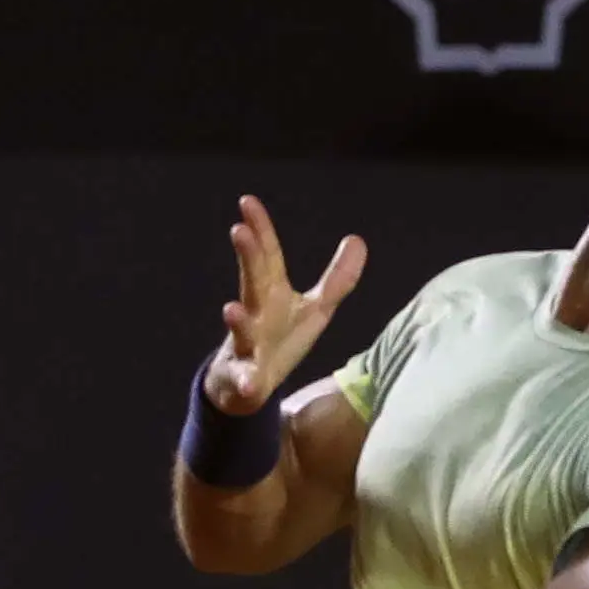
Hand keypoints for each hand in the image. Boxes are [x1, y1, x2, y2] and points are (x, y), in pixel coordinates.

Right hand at [207, 195, 367, 416]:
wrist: (246, 386)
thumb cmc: (280, 339)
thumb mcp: (316, 308)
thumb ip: (337, 278)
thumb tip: (358, 239)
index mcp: (271, 293)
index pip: (267, 256)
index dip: (260, 229)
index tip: (247, 202)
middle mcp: (255, 314)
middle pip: (252, 282)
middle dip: (247, 259)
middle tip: (239, 231)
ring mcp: (247, 346)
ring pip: (241, 332)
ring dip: (236, 321)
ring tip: (230, 309)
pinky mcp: (245, 379)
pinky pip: (245, 381)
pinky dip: (246, 382)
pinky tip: (251, 384)